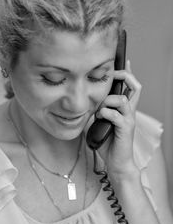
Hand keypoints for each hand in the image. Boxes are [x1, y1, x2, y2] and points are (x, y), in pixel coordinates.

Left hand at [96, 60, 141, 182]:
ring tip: (100, 110)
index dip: (128, 72)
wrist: (116, 162)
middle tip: (113, 77)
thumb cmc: (108, 143)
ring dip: (108, 101)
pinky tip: (100, 118)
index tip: (125, 61)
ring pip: (123, 99)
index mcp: (124, 109)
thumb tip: (88, 102)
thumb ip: (97, 111)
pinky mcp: (125, 129)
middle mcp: (129, 112)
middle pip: (135, 86)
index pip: (131, 86)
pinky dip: (105, 113)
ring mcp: (128, 119)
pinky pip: (116, 114)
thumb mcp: (100, 123)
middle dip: (124, 77)